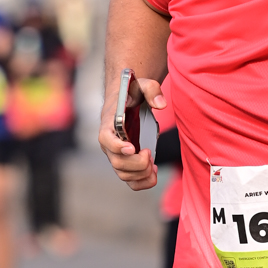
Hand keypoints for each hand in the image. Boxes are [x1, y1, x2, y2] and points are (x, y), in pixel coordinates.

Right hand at [98, 73, 166, 190]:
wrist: (127, 102)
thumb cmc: (132, 93)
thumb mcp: (141, 85)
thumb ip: (151, 90)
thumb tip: (161, 104)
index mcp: (109, 125)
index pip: (106, 139)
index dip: (117, 146)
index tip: (132, 147)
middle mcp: (109, 144)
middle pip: (117, 162)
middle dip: (137, 163)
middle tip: (149, 154)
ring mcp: (116, 156)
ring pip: (123, 174)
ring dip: (141, 174)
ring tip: (153, 164)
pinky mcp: (125, 164)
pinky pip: (130, 181)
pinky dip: (143, 182)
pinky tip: (154, 172)